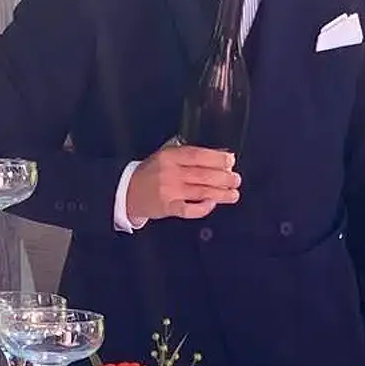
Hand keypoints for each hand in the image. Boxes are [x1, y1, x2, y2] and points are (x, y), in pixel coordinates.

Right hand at [125, 141, 239, 223]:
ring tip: (233, 194)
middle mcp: (170, 172)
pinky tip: (212, 204)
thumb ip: (189, 155)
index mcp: (170, 156)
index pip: (198, 155)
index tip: (231, 161)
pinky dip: (203, 208)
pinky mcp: (168, 208)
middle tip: (236, 180)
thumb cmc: (152, 172)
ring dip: (221, 194)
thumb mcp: (166, 156)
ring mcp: (169, 191)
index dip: (217, 158)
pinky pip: (189, 209)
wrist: (128, 191)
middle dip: (224, 178)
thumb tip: (219, 155)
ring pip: (201, 192)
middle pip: (203, 175)